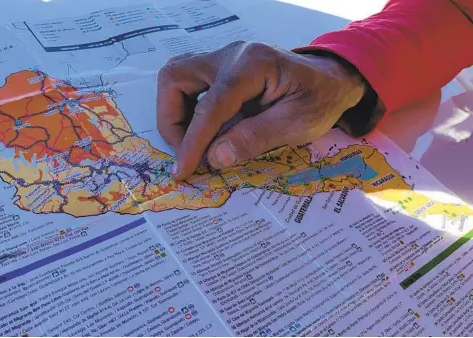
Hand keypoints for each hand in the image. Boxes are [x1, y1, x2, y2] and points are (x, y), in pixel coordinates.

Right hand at [157, 41, 365, 180]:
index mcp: (253, 65)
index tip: (182, 170)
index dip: (192, 141)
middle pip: (175, 77)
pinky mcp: (220, 68)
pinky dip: (185, 109)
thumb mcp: (296, 124)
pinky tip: (203, 129)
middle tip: (187, 150)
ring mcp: (223, 59)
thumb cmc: (319, 100)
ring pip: (175, 78)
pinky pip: (188, 84)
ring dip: (175, 113)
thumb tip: (214, 158)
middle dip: (171, 119)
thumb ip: (255, 138)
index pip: (210, 105)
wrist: (330, 79)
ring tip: (194, 141)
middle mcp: (231, 55)